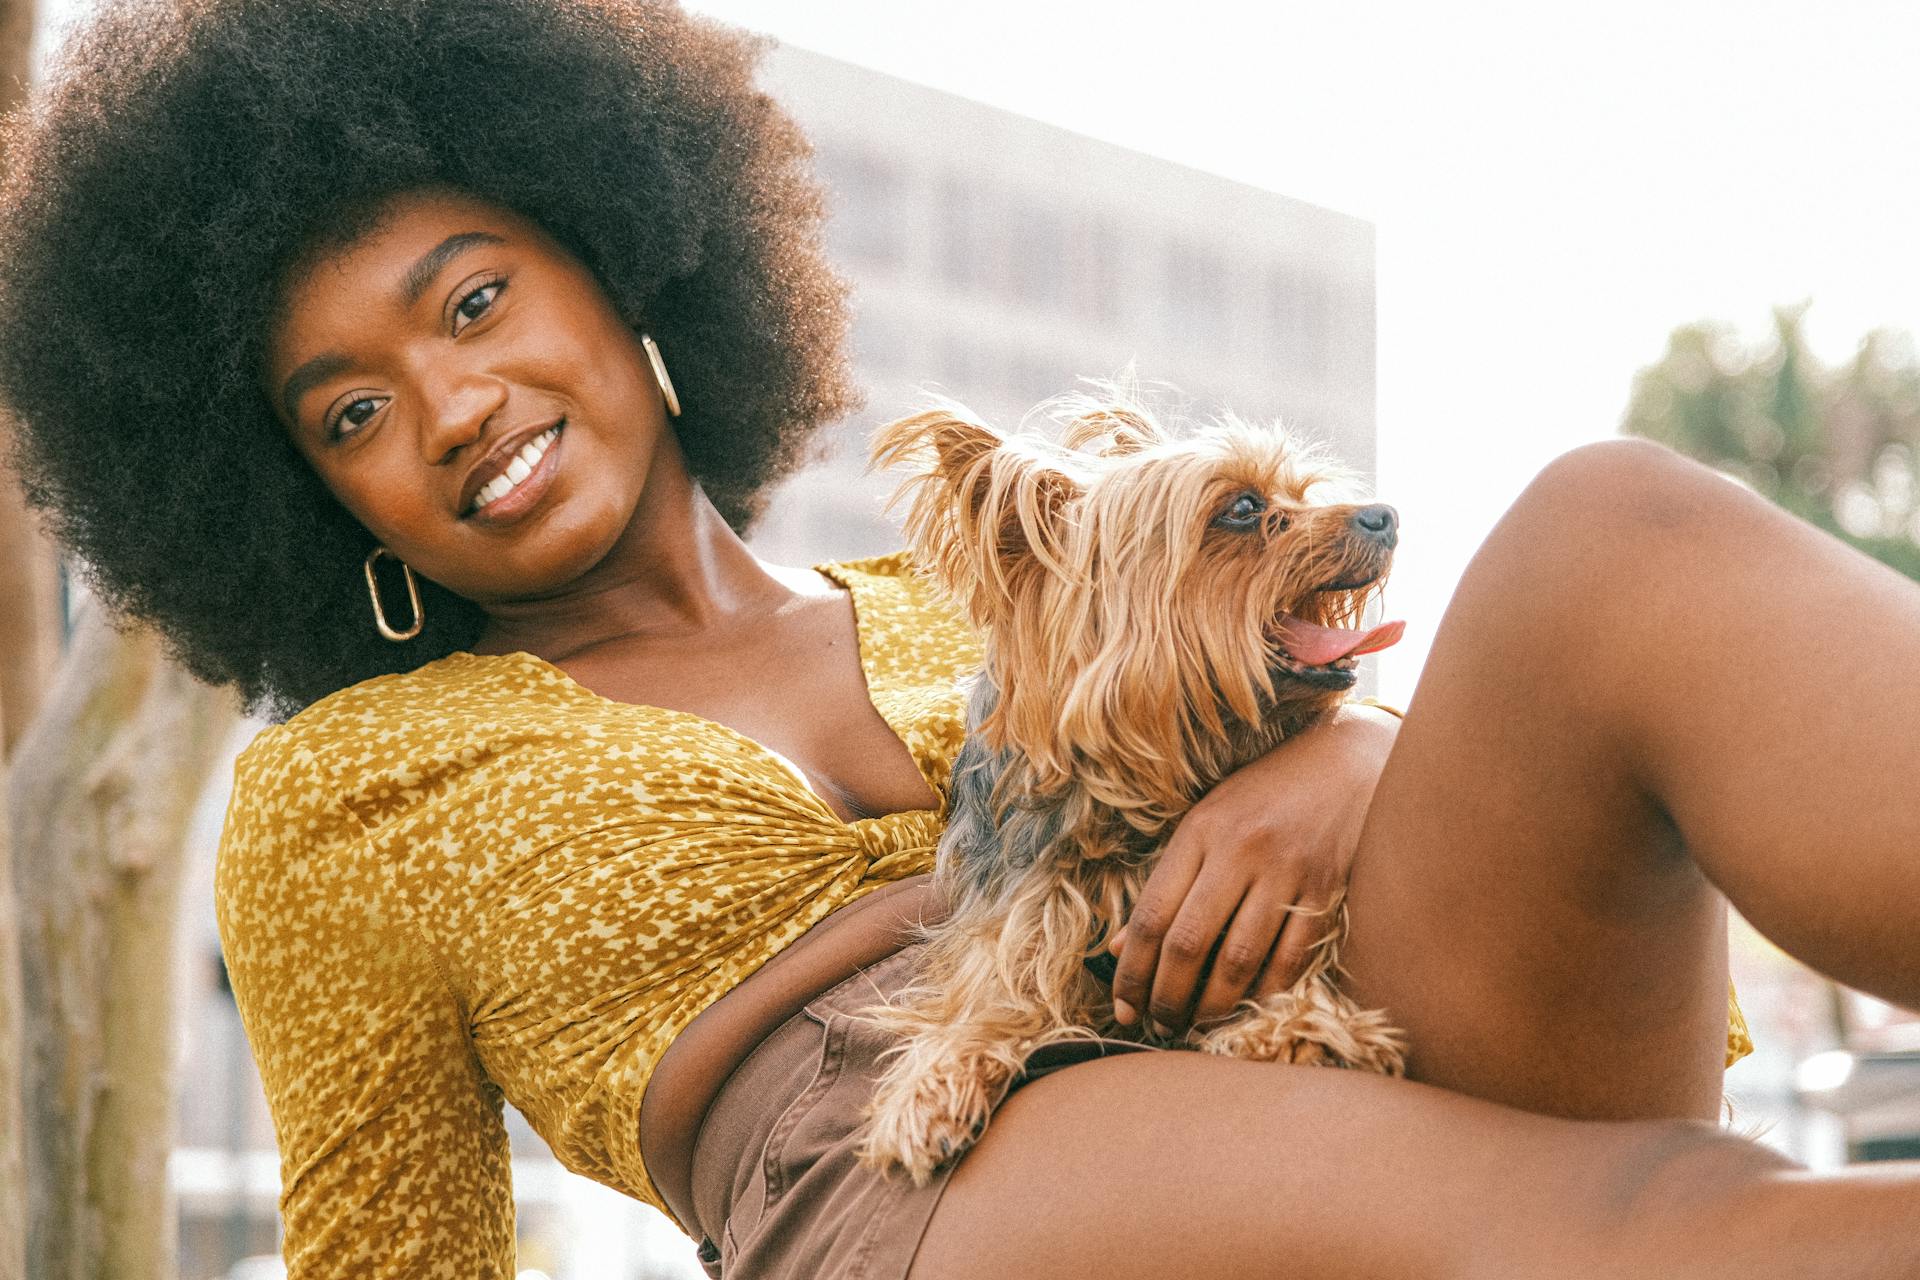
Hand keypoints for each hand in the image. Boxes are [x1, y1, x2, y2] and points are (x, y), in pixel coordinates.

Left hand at [1107, 702, 1399, 1036]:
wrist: (1344, 762)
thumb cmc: (1263, 795)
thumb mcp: (1204, 823)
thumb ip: (1166, 884)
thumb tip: (1118, 949)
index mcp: (1199, 831)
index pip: (1151, 915)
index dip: (1131, 971)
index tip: (1121, 1005)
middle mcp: (1239, 850)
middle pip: (1189, 943)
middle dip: (1166, 997)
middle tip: (1157, 1025)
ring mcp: (1286, 871)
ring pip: (1239, 959)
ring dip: (1212, 1006)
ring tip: (1194, 1026)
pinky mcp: (1327, 890)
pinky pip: (1291, 958)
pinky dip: (1265, 993)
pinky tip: (1247, 1010)